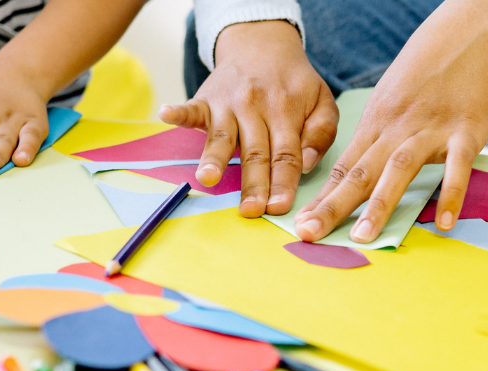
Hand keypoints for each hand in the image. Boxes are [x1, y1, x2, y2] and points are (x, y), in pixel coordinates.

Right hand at [160, 20, 336, 217]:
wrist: (262, 43)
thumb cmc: (294, 82)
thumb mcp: (322, 101)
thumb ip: (321, 132)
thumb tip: (307, 164)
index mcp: (287, 112)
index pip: (286, 154)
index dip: (283, 182)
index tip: (279, 207)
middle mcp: (257, 108)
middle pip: (255, 153)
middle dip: (253, 183)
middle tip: (250, 210)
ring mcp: (229, 104)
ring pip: (222, 137)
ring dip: (214, 158)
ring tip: (207, 178)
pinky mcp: (206, 99)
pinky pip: (191, 107)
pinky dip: (178, 112)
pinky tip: (166, 115)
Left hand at [292, 0, 487, 242]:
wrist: (466, 36)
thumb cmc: (424, 74)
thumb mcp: (389, 100)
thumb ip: (374, 138)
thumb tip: (352, 174)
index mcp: (375, 123)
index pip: (342, 166)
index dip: (321, 197)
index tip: (300, 223)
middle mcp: (397, 128)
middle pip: (360, 172)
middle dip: (333, 205)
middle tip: (309, 233)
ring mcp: (431, 129)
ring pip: (399, 169)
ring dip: (380, 203)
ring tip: (364, 236)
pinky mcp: (466, 131)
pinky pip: (458, 167)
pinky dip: (451, 194)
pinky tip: (446, 222)